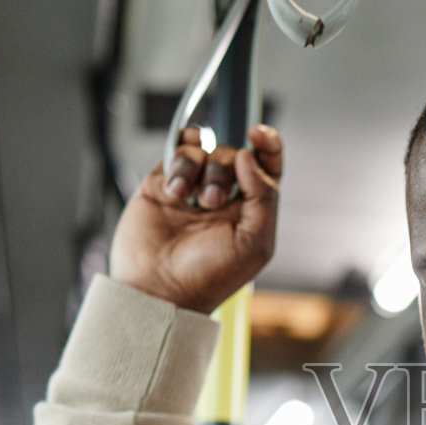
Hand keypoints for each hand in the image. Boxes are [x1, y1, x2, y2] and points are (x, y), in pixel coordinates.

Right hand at [109, 124, 282, 313]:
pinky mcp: (162, 184)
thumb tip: (248, 155)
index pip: (266, 165)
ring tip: (186, 200)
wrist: (158, 288)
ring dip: (196, 170)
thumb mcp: (255, 242)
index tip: (257, 135)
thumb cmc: (209, 276)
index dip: (267, 144)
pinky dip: (178, 161)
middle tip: (211, 204)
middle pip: (232, 155)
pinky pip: (175, 151)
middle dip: (223, 173)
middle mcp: (223, 197)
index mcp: (250, 210)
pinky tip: (173, 189)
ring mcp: (192, 189)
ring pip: (203, 150)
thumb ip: (263, 196)